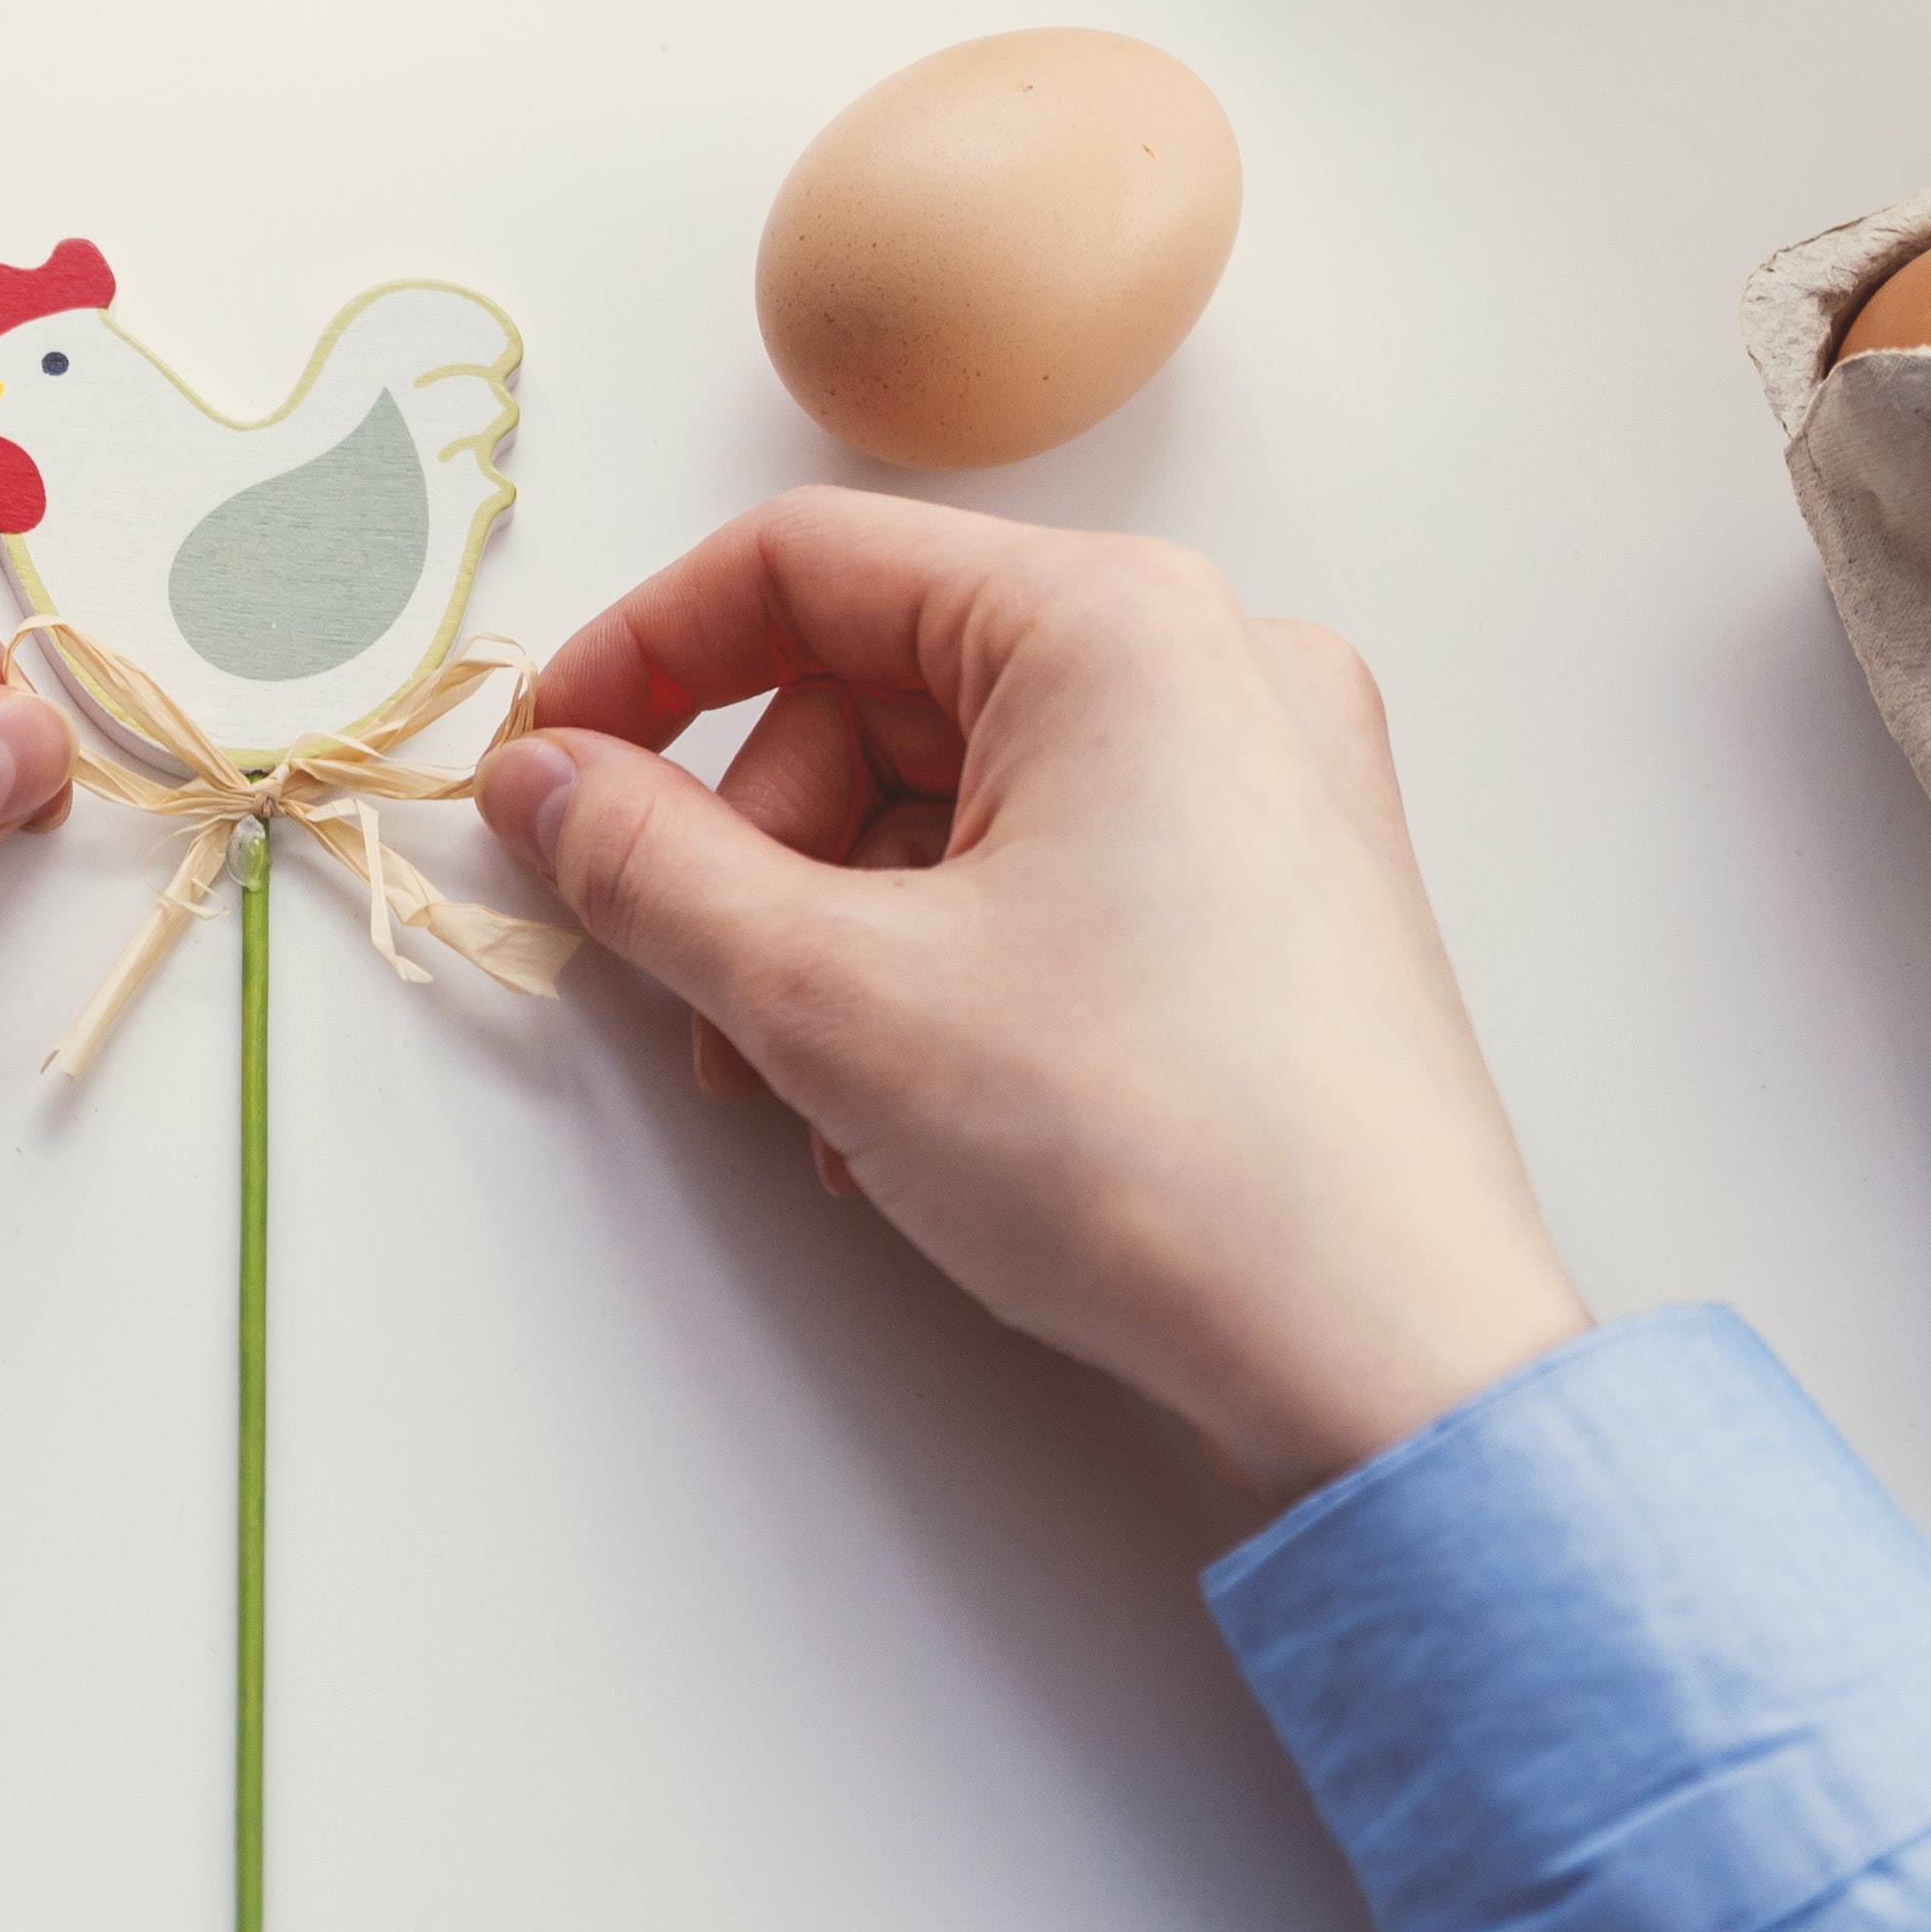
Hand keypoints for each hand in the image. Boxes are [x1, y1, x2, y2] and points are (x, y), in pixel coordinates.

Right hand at [475, 493, 1585, 1506]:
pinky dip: (949, 966)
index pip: (807, 564)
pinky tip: (913, 1114)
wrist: (1388, 1367)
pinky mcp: (1283, 901)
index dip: (641, 660)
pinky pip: (1056, 870)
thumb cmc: (1151, 1153)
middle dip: (755, 847)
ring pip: (959, 797)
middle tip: (702, 996)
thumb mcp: (827, 993)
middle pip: (879, 689)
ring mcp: (1267, 784)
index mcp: (1119, 623)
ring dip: (838, 932)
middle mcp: (1214, 665)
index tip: (546, 768)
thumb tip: (542, 783)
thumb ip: (647, 864)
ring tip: (813, 1096)